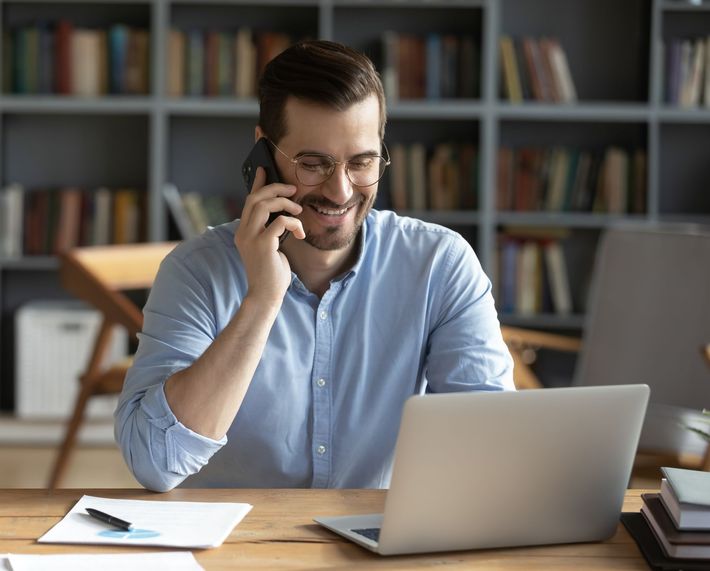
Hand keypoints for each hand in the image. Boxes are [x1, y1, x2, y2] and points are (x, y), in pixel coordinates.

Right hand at [235, 167, 304, 305]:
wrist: (266, 295)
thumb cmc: (271, 273)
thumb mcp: (270, 247)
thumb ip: (271, 231)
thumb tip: (283, 215)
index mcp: (244, 232)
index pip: (249, 202)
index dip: (257, 184)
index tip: (264, 169)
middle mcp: (243, 232)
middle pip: (255, 198)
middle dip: (275, 189)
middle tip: (292, 189)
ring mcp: (251, 238)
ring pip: (264, 205)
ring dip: (285, 204)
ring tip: (298, 211)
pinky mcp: (263, 245)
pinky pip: (280, 222)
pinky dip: (293, 223)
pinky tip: (300, 233)